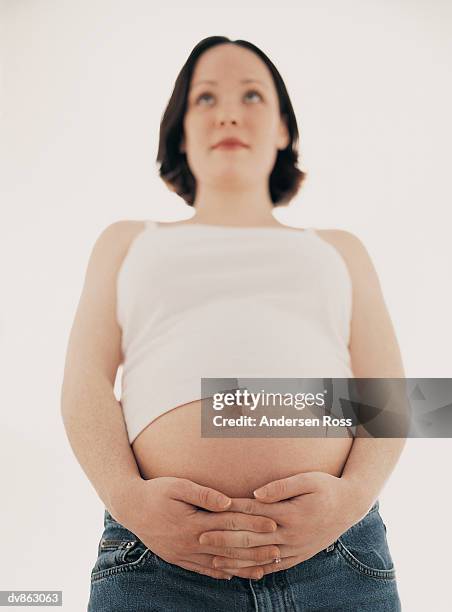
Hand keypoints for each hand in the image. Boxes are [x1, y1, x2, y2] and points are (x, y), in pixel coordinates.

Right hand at [115, 476, 277, 579]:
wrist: (130, 507)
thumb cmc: (156, 491)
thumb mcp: (177, 485)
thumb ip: (203, 494)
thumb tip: (227, 502)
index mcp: (192, 523)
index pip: (230, 524)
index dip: (253, 524)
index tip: (273, 524)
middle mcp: (189, 542)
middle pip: (229, 548)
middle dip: (255, 550)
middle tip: (278, 550)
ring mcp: (183, 554)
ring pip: (218, 563)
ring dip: (242, 567)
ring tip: (263, 569)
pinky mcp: (177, 558)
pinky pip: (202, 569)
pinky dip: (220, 573)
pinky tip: (233, 575)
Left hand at [199, 472, 364, 577]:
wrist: (350, 506)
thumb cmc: (326, 487)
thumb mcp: (307, 479)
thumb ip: (281, 486)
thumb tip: (256, 493)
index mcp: (290, 513)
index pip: (252, 512)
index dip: (229, 512)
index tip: (208, 513)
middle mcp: (290, 535)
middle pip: (251, 538)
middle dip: (224, 539)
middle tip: (200, 538)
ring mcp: (295, 548)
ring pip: (259, 558)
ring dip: (235, 560)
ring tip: (213, 561)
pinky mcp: (299, 556)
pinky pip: (274, 566)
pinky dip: (255, 570)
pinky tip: (241, 572)